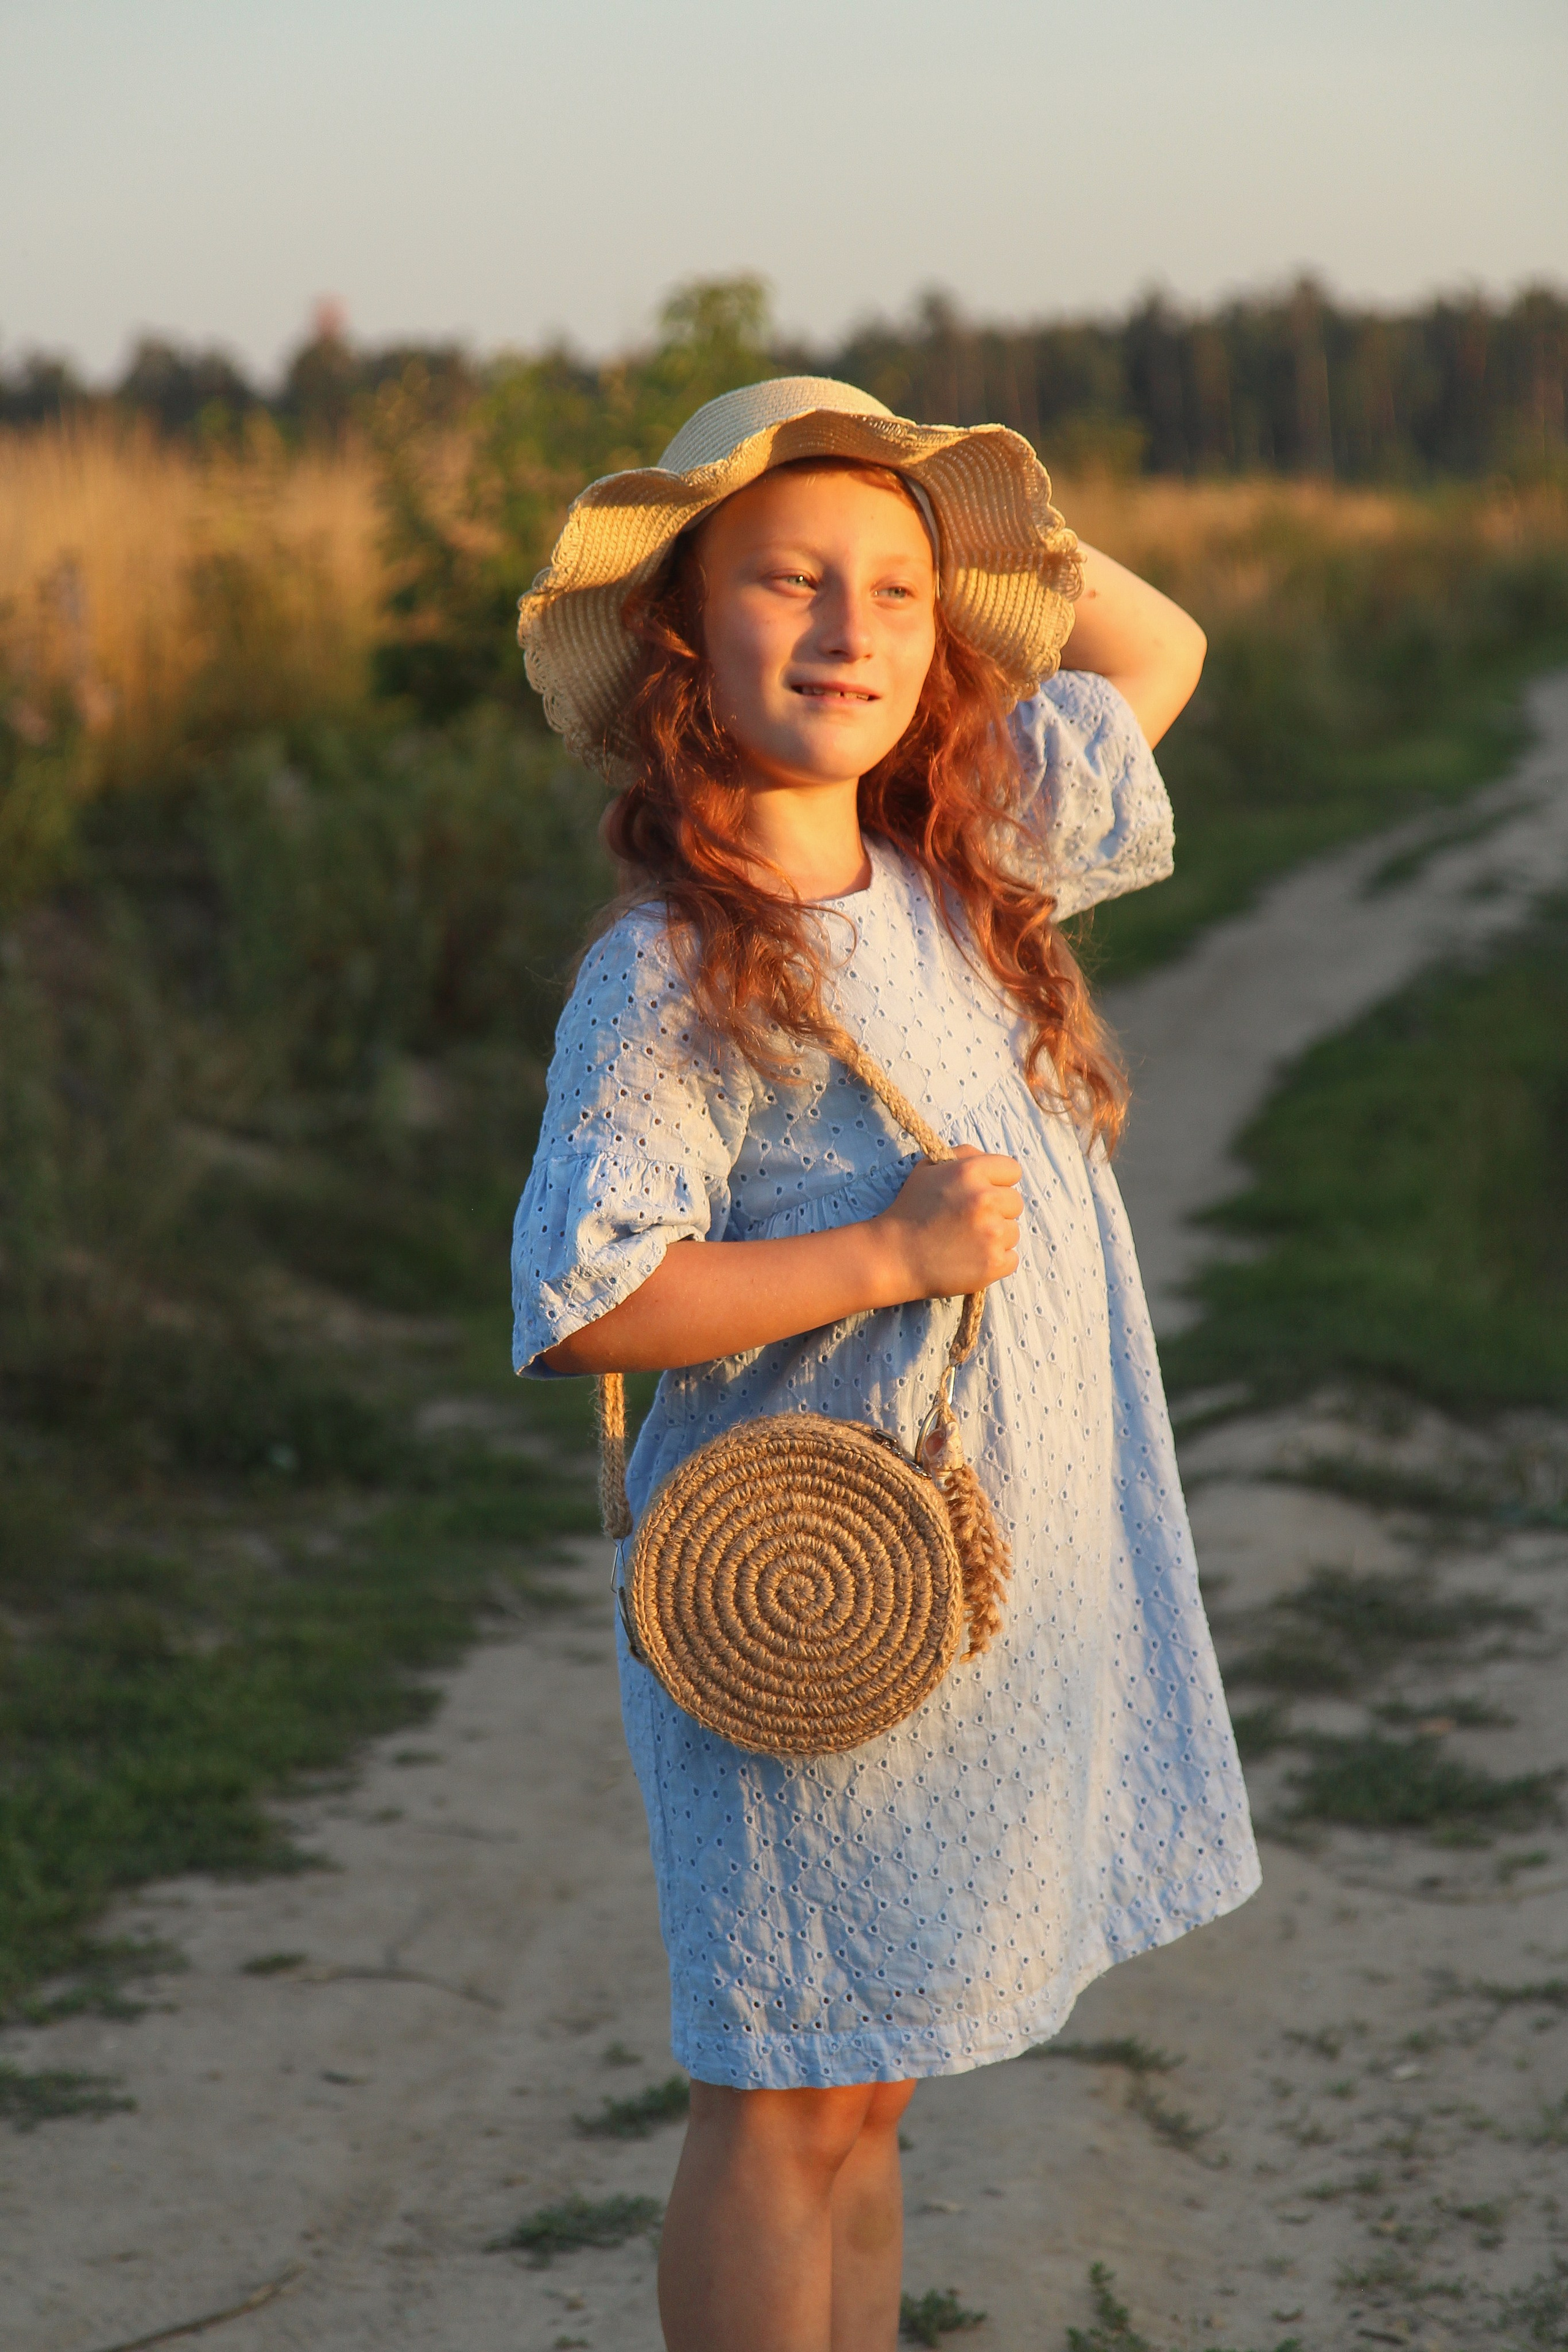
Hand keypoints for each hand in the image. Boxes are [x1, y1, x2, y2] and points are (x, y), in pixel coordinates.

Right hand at [873, 1144, 1022, 1300]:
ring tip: (966, 1241)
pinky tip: (970, 1258)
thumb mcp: (928, 1169)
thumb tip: (987, 1157)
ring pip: (1013, 1231)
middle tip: (970, 1220)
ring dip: (996, 1236)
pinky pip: (1011, 1258)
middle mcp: (984, 1199)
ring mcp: (992, 1233)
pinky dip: (995, 1260)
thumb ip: (962, 1155)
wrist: (894, 1256)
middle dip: (997, 1210)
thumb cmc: (911, 1210)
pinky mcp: (993, 1262)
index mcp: (970, 1172)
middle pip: (1015, 1202)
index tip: (984, 1193)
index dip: (999, 1181)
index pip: (1012, 1170)